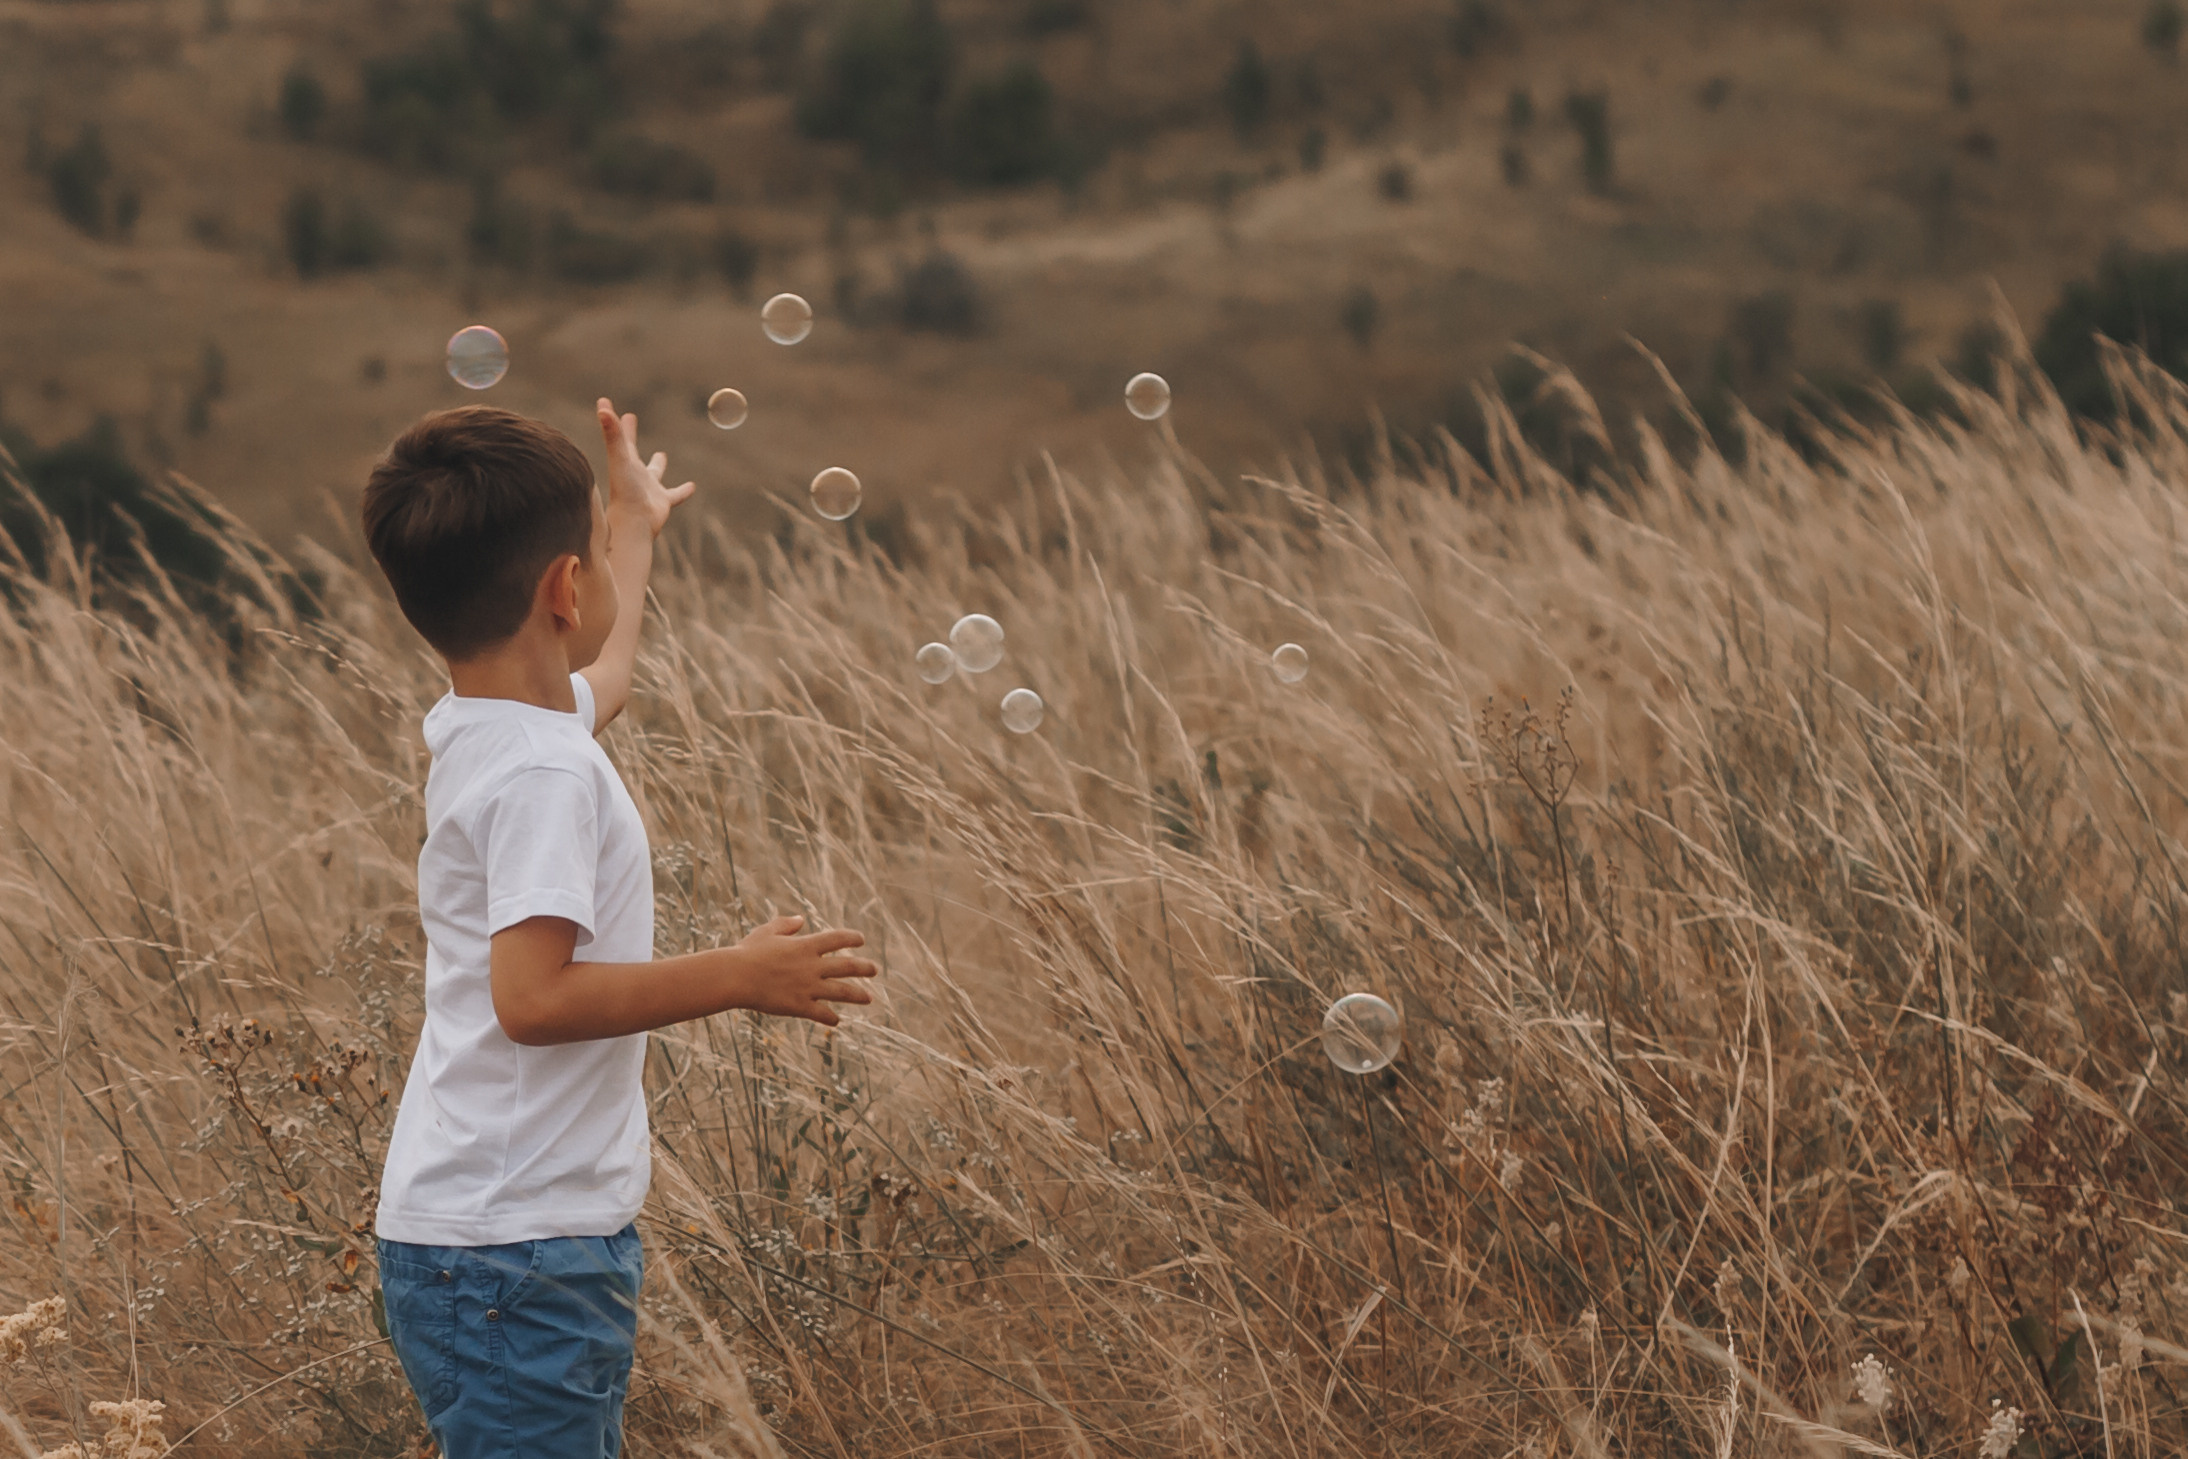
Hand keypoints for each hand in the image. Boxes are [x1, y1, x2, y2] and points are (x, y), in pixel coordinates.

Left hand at [597, 397, 695, 538]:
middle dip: (629, 434)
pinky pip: (675, 495)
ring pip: (654, 473)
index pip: (618, 435)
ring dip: (657, 464)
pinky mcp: (663, 502)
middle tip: (630, 418)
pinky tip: (692, 487)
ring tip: (661, 454)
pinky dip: (683, 491)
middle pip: (631, 449)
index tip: (604, 402)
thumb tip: (602, 408)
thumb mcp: (620, 458)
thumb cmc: (625, 491)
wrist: (633, 524)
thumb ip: (613, 433)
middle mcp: (635, 473)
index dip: (613, 419)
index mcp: (625, 461)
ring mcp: (649, 487)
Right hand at [731, 915, 878, 1026]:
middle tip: (874, 969)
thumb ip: (785, 924)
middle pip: (848, 966)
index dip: (852, 938)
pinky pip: (821, 1014)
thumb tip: (800, 919)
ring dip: (858, 994)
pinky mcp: (799, 1006)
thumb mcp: (766, 932)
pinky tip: (836, 1020)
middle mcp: (812, 966)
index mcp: (806, 945)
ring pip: (842, 992)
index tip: (861, 940)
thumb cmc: (747, 953)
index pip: (838, 939)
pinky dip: (831, 1018)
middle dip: (864, 968)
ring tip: (869, 998)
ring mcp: (808, 987)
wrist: (735, 977)